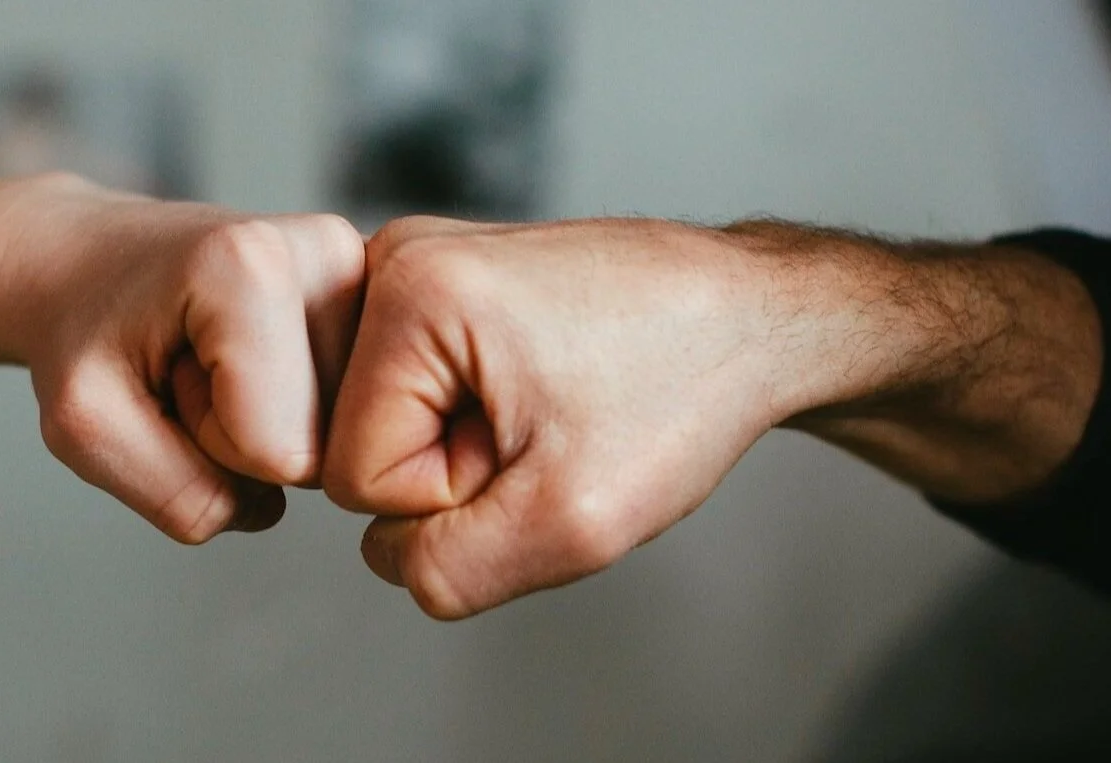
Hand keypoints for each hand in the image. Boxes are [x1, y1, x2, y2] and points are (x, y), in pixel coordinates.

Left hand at [0, 175, 364, 543]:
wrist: (81, 260)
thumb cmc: (78, 330)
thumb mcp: (85, 428)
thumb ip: (179, 495)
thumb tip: (268, 508)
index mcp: (251, 264)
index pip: (279, 452)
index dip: (209, 444)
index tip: (167, 379)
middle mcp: (327, 251)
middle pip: (322, 445)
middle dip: (242, 435)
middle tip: (187, 369)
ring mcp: (362, 268)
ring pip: (342, 433)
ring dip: (267, 422)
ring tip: (210, 358)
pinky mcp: (374, 292)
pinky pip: (352, 409)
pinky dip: (294, 406)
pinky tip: (253, 358)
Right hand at [322, 216, 880, 616]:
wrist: (753, 317)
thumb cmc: (684, 388)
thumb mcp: (570, 522)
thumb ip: (447, 570)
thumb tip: (388, 556)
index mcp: (410, 289)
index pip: (357, 478)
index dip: (454, 494)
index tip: (541, 444)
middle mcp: (395, 257)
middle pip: (360, 445)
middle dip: (457, 468)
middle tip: (550, 427)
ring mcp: (416, 265)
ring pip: (389, 427)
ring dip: (469, 446)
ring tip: (549, 406)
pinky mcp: (440, 284)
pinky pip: (417, 399)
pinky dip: (475, 417)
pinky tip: (540, 392)